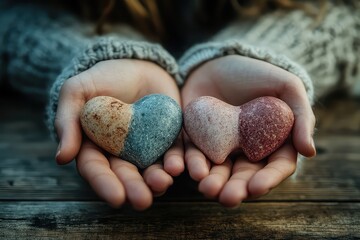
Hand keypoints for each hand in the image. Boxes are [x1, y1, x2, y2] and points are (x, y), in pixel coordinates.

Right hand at [55, 59, 183, 209]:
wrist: (135, 64)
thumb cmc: (102, 78)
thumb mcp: (76, 92)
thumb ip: (67, 122)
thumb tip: (62, 158)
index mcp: (95, 147)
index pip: (97, 170)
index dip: (105, 184)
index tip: (116, 198)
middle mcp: (121, 153)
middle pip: (127, 175)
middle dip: (134, 188)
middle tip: (143, 201)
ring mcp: (147, 147)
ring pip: (151, 168)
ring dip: (157, 179)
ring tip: (162, 183)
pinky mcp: (169, 137)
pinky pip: (174, 151)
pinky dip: (176, 160)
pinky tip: (178, 166)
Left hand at [181, 55, 315, 206]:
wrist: (219, 62)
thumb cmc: (257, 74)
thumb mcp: (286, 87)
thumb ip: (301, 116)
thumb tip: (309, 151)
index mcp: (270, 144)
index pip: (273, 168)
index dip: (267, 179)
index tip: (257, 187)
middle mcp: (244, 151)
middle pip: (242, 175)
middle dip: (236, 188)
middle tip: (227, 198)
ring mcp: (218, 147)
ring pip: (216, 170)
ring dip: (212, 181)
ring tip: (206, 187)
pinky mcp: (195, 139)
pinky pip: (191, 153)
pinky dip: (189, 162)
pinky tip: (186, 169)